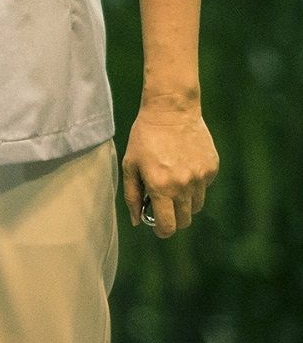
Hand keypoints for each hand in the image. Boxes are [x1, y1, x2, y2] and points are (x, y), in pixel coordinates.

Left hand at [121, 100, 216, 238]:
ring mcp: (201, 178)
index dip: (162, 231)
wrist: (171, 111)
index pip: (168, 226)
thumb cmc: (145, 138)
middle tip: (162, 204)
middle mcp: (184, 186)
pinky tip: (183, 165)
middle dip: (173, 218)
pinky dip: (194, 184)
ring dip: (184, 202)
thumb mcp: (131, 165)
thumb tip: (137, 222)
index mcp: (161, 187)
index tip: (157, 227)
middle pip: (184, 220)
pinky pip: (204, 187)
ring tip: (171, 180)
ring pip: (196, 206)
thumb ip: (132, 196)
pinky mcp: (212, 169)